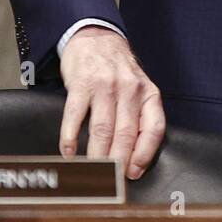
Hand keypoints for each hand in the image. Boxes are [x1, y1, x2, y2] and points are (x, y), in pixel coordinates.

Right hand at [58, 26, 164, 179]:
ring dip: (96, 156)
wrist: (96, 37)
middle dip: (118, 162)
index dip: (144, 154)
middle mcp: (129, 89)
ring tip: (91, 174)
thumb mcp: (140, 90)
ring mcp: (105, 85)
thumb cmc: (119, 71)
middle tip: (110, 183)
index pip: (153, 129)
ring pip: (102, 129)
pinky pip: (75, 115)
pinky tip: (68, 153)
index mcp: (148, 94)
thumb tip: (137, 159)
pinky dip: (70, 138)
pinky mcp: (81, 83)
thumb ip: (141, 118)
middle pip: (125, 133)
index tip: (133, 173)